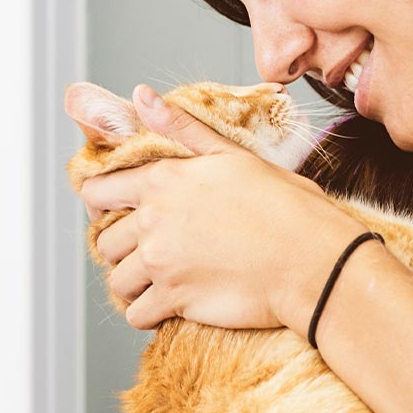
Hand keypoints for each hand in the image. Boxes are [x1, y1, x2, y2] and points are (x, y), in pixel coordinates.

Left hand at [78, 85, 363, 330]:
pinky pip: (136, 315)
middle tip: (152, 253)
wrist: (313, 260)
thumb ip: (183, 130)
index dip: (101, 204)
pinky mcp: (175, 300)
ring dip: (134, 284)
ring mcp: (162, 262)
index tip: (114, 214)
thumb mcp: (235, 156)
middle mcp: (154, 220)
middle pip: (105, 241)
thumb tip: (142, 97)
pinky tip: (168, 307)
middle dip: (123, 249)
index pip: (99, 191)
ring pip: (117, 280)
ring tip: (161, 282)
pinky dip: (147, 314)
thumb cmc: (287, 207)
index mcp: (165, 179)